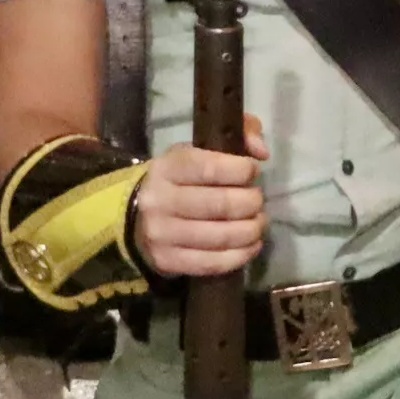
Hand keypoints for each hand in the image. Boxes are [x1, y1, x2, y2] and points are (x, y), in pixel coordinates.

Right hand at [134, 119, 267, 278]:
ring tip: (258, 223)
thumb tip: (261, 151)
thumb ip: (237, 136)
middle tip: (257, 201)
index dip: (242, 170)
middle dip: (251, 202)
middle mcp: (159, 200)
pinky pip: (213, 263)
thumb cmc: (180, 180)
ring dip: (251, 230)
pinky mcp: (167, 261)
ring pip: (222, 236)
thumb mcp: (199, 151)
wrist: (138, 217)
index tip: (252, 171)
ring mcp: (161, 234)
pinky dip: (241, 255)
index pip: (210, 167)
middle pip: (222, 204)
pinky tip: (250, 245)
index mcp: (166, 167)